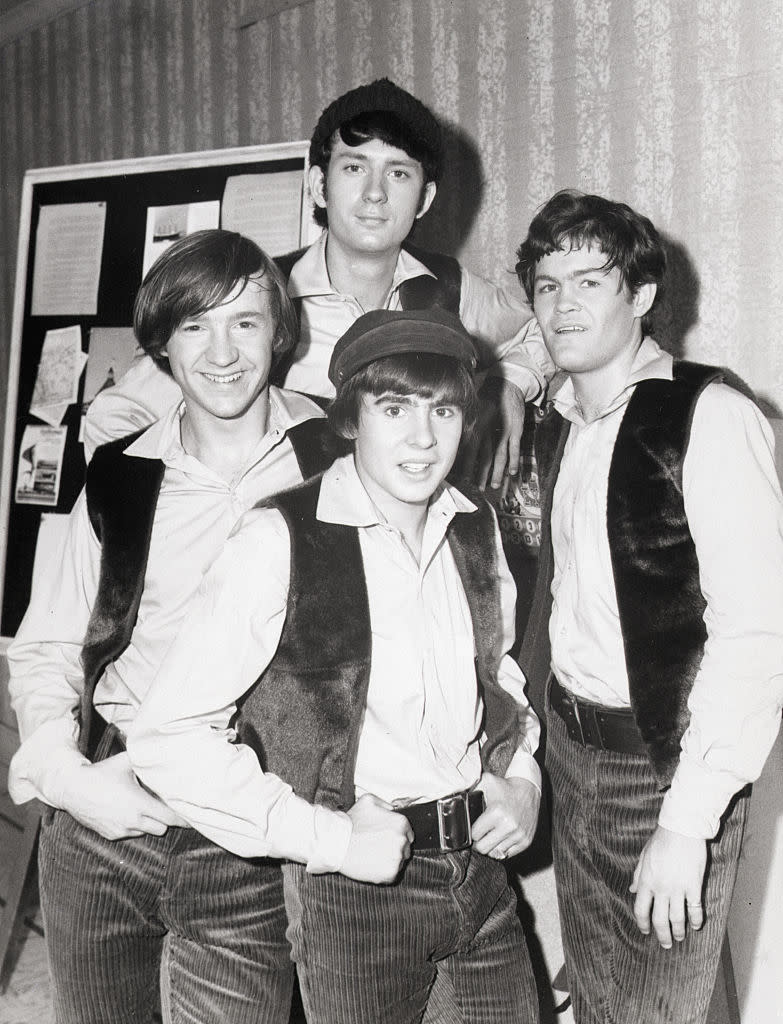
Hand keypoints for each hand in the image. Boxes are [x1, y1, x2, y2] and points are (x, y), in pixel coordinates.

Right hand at [61, 752, 184, 840]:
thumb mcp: (125, 761)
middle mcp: (132, 821)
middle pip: (161, 828)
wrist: (73, 789)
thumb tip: (161, 748)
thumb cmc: (101, 774)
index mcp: (139, 804)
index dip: (182, 819)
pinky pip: (130, 834)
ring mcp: (121, 830)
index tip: (192, 818)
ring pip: (146, 832)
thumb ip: (144, 758)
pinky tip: (129, 812)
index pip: (169, 818)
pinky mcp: (111, 835)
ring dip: (149, 823)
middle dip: (166, 819)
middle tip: (166, 807)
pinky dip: (134, 826)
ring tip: (145, 808)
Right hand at [340, 794, 412, 883]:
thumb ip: (385, 804)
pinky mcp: (390, 873)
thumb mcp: (369, 800)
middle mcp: (402, 840)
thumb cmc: (351, 822)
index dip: (397, 835)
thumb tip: (393, 809)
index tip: (385, 838)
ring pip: (400, 861)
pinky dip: (384, 872)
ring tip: (374, 856)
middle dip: (394, 847)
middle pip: (405, 847)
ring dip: (390, 860)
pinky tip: (372, 865)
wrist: (336, 843)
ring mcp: (397, 858)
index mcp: (401, 823)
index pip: (408, 833)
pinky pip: (393, 874)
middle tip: (378, 847)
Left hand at [463, 378, 526, 491]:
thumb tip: (459, 444)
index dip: (468, 465)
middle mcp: (488, 430)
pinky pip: (514, 448)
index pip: (470, 450)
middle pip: (484, 456)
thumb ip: (468, 428)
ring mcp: (503, 431)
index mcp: (477, 426)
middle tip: (478, 488)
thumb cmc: (488, 398)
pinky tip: (512, 473)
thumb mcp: (474, 412)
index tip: (464, 478)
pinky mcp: (516, 429)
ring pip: (499, 456)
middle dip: (481, 474)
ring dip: (496, 472)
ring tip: (493, 485)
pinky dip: (514, 461)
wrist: (506, 385)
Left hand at [471, 774, 539, 859]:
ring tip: (490, 836)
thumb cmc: (505, 786)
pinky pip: (508, 854)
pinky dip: (502, 849)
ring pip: (495, 853)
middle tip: (480, 835)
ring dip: (491, 846)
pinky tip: (500, 839)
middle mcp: (509, 826)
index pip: (475, 835)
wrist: (528, 789)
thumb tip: (453, 796)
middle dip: (479, 842)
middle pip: (483, 848)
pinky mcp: (526, 841)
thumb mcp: (486, 782)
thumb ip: (471, 789)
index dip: (472, 832)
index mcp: (496, 812)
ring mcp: (519, 835)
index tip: (473, 829)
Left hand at [629, 825, 707, 947]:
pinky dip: (695, 920)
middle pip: (659, 919)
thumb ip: (638, 876)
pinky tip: (696, 926)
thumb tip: (632, 890)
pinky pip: (695, 908)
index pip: (640, 909)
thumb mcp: (644, 856)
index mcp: (646, 880)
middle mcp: (660, 888)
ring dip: (678, 931)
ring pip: (677, 918)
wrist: (681, 829)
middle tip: (666, 944)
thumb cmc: (661, 840)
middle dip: (662, 934)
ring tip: (680, 937)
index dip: (642, 923)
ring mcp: (677, 888)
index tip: (645, 931)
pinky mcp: (693, 886)